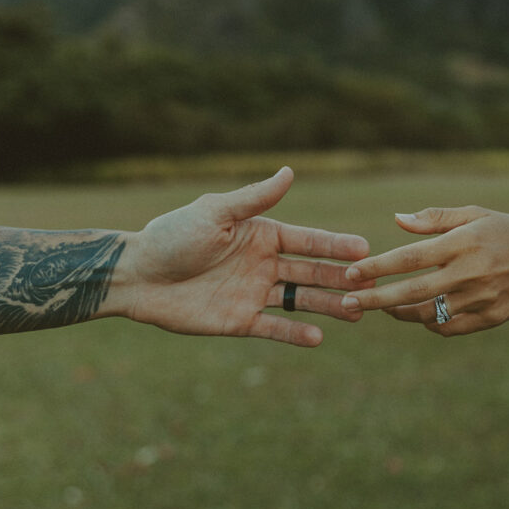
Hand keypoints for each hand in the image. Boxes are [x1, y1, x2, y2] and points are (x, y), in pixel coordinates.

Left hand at [118, 167, 371, 346]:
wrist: (137, 275)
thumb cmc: (173, 235)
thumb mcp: (215, 212)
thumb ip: (255, 199)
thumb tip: (290, 171)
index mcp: (261, 234)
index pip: (307, 240)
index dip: (335, 246)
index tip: (364, 249)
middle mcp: (263, 263)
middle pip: (311, 271)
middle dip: (341, 278)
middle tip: (371, 285)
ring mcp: (253, 293)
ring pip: (299, 300)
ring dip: (327, 305)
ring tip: (355, 313)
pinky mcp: (239, 321)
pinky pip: (273, 328)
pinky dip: (295, 333)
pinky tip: (319, 337)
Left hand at [340, 205, 508, 335]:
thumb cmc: (507, 231)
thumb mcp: (474, 214)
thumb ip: (435, 218)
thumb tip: (397, 219)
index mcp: (462, 243)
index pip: (410, 257)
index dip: (378, 266)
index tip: (351, 273)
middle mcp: (469, 272)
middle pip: (412, 290)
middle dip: (376, 298)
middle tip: (348, 302)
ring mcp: (480, 299)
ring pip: (428, 314)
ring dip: (400, 312)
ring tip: (382, 308)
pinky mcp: (490, 318)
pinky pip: (449, 328)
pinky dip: (429, 324)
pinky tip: (418, 315)